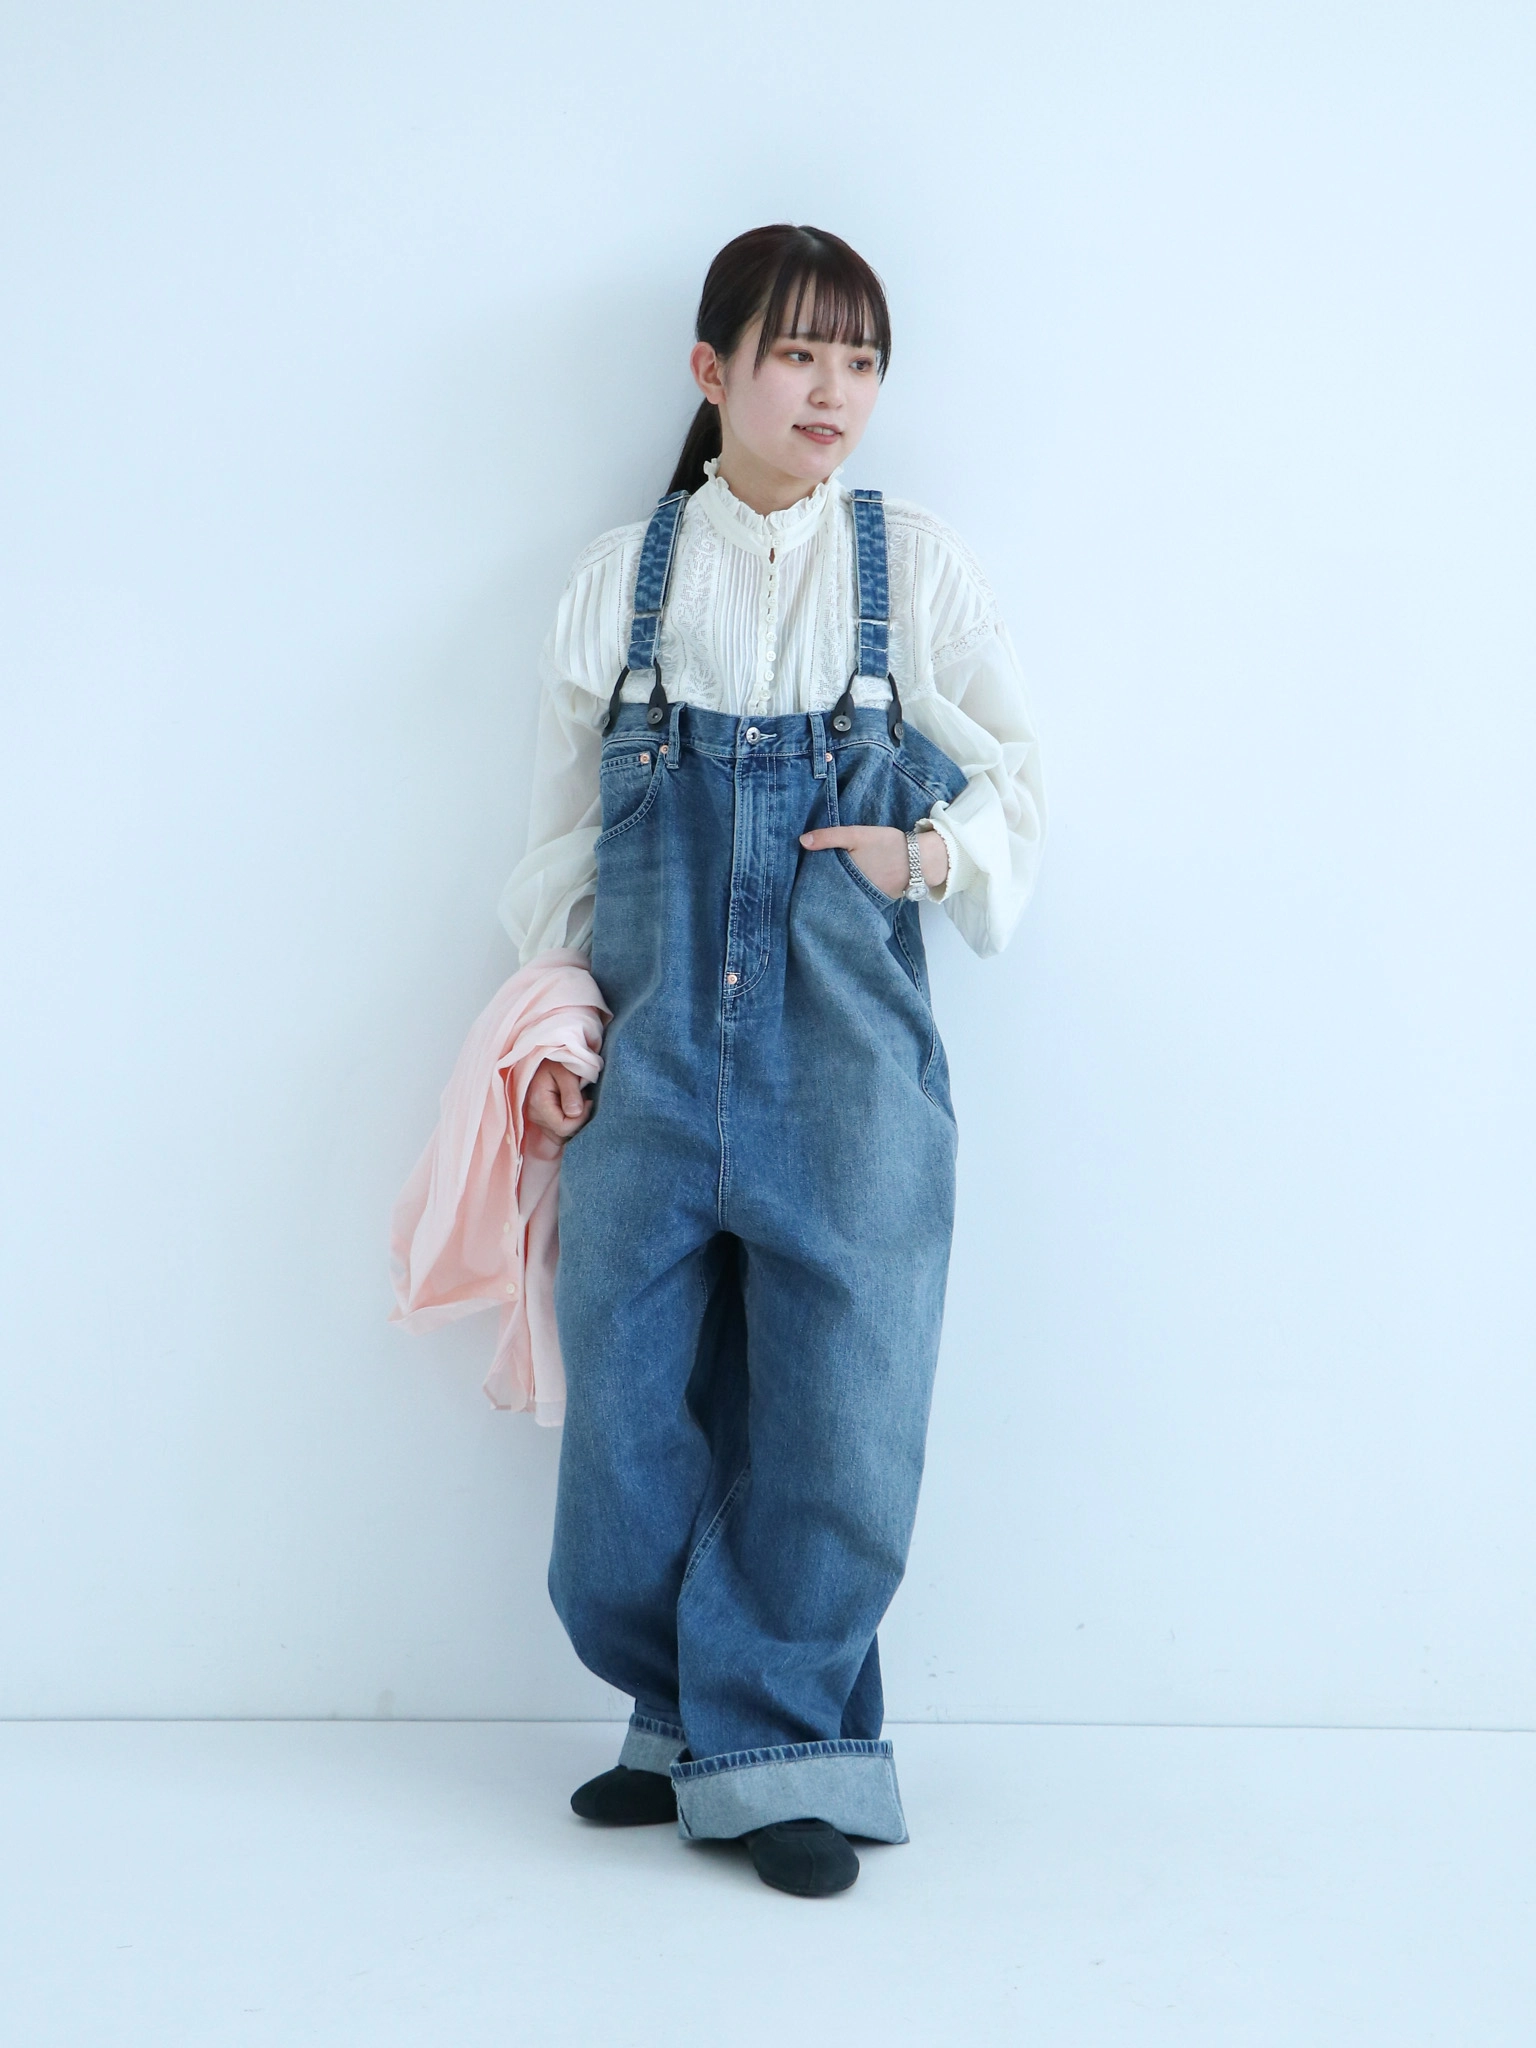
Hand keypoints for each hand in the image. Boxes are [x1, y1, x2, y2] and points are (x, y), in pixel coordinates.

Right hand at [525, 1058, 591, 1142]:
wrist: (544, 1056)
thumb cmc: (556, 1060)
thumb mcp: (566, 1071)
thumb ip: (571, 1092)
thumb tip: (575, 1113)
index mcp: (539, 1103)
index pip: (563, 1127)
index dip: (581, 1119)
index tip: (589, 1101)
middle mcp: (534, 1114)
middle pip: (562, 1134)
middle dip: (578, 1121)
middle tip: (584, 1100)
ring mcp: (536, 1118)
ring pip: (560, 1135)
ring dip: (573, 1123)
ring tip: (577, 1102)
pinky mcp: (540, 1119)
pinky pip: (557, 1131)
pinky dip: (568, 1123)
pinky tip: (572, 1108)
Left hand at [798, 824, 947, 897]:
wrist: (921, 860)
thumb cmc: (889, 845)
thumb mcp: (858, 835)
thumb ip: (830, 837)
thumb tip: (801, 841)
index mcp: (846, 878)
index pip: (819, 882)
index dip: (809, 878)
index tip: (801, 874)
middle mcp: (853, 894)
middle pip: (829, 892)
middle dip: (820, 887)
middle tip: (809, 880)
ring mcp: (865, 900)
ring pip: (842, 896)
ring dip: (834, 892)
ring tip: (825, 883)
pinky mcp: (876, 901)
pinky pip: (857, 898)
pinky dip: (851, 893)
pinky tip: (846, 886)